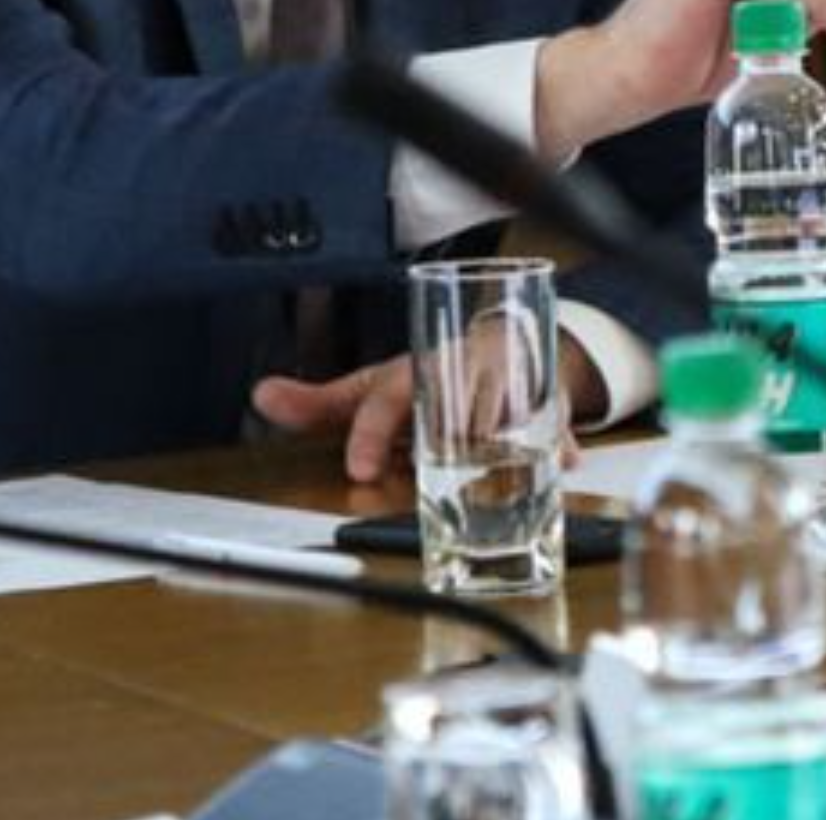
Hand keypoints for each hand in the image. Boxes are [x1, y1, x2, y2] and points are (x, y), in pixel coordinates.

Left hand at [252, 336, 604, 483]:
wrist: (500, 350)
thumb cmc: (431, 376)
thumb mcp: (375, 386)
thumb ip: (320, 404)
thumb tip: (262, 394)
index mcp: (415, 371)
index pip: (388, 396)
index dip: (373, 432)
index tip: (361, 470)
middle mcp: (459, 372)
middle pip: (453, 410)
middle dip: (445, 443)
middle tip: (435, 474)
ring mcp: (506, 385)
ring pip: (505, 415)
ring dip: (503, 446)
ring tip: (496, 476)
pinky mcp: (546, 400)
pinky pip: (556, 422)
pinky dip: (560, 443)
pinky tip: (563, 460)